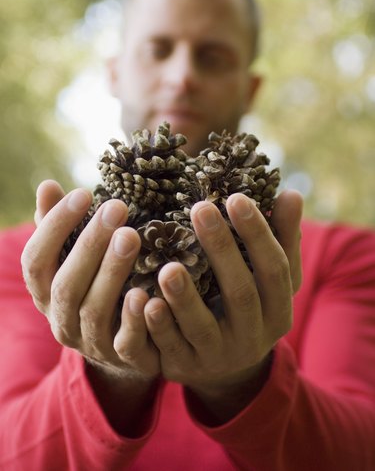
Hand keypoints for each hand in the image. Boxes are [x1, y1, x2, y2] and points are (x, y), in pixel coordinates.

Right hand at [22, 180, 159, 380]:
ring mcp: (90, 343)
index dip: (54, 227)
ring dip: (112, 273)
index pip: (36, 260)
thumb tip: (47, 185)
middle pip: (66, 284)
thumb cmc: (93, 287)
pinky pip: (126, 343)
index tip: (83, 193)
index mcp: (45, 293)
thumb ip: (59, 227)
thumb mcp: (73, 260)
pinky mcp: (123, 359)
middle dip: (89, 245)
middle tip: (117, 208)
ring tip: (132, 235)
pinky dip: (135, 319)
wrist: (118, 345)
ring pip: (93, 311)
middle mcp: (61, 320)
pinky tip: (148, 292)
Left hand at [142, 190, 302, 421]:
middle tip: (201, 209)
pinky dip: (158, 327)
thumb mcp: (271, 279)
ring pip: (202, 327)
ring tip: (169, 266)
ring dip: (185, 297)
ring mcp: (217, 356)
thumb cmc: (250, 304)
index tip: (236, 197)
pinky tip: (146, 302)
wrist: (228, 369)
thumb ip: (282, 239)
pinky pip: (169, 349)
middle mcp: (253, 336)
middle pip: (240, 293)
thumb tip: (291, 194)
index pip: (275, 268)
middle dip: (222, 250)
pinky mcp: (184, 367)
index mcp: (278, 309)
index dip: (257, 234)